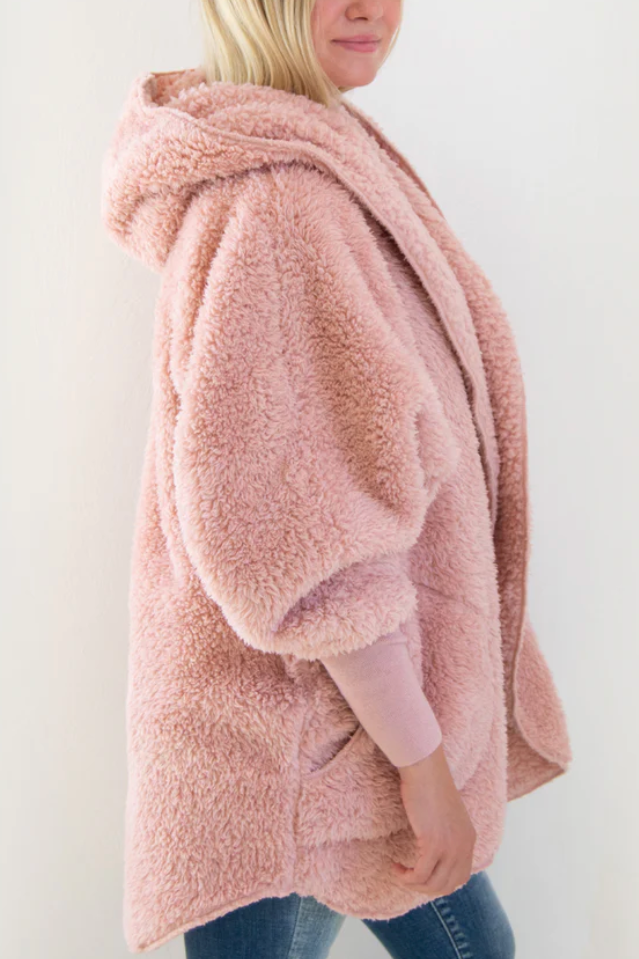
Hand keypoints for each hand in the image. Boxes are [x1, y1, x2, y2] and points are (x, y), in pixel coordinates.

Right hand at [390, 742, 475, 897]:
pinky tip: (396, 867)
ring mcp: (451, 846)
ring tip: (400, 873)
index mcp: (469, 839)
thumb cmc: (430, 785)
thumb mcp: (447, 814)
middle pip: (446, 885)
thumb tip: (434, 849)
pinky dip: (406, 877)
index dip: (440, 883)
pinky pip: (420, 874)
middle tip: (407, 878)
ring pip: (433, 884)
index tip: (422, 876)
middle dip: (425, 888)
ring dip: (413, 884)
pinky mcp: (434, 843)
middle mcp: (464, 846)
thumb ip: (447, 833)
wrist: (425, 768)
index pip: (461, 878)